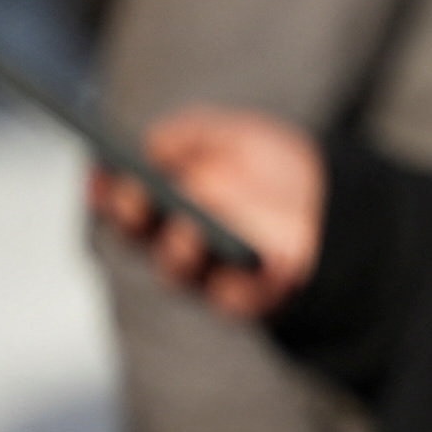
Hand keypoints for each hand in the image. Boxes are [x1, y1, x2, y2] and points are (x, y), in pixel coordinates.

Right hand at [87, 105, 321, 317]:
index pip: (122, 201)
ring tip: (187, 228)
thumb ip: (190, 134)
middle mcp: (176, 242)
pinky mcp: (248, 297)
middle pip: (138, 236)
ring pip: (177, 268)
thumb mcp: (232, 135)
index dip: (106, 190)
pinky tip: (247, 262)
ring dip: (178, 249)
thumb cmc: (273, 168)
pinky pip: (231, 297)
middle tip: (134, 197)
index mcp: (163, 204)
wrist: (330, 201)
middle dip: (132, 216)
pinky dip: (233, 285)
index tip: (101, 171)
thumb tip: (153, 147)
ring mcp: (209, 272)